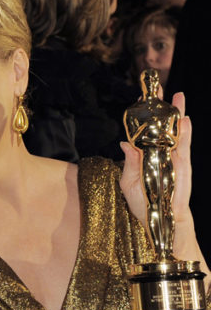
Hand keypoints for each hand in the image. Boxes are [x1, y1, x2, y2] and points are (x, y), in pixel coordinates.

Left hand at [120, 92, 193, 246]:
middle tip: (160, 88)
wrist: (160, 221)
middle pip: (162, 127)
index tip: (141, 98)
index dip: (143, 116)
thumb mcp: (128, 183)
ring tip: (178, 97)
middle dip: (162, 108)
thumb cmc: (142, 204)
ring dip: (177, 115)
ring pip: (176, 133)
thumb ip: (129, 163)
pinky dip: (185, 134)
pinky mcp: (183, 167)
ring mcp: (173, 159)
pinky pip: (184, 148)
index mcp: (144, 156)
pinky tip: (184, 121)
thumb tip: (124, 143)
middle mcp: (159, 154)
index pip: (143, 132)